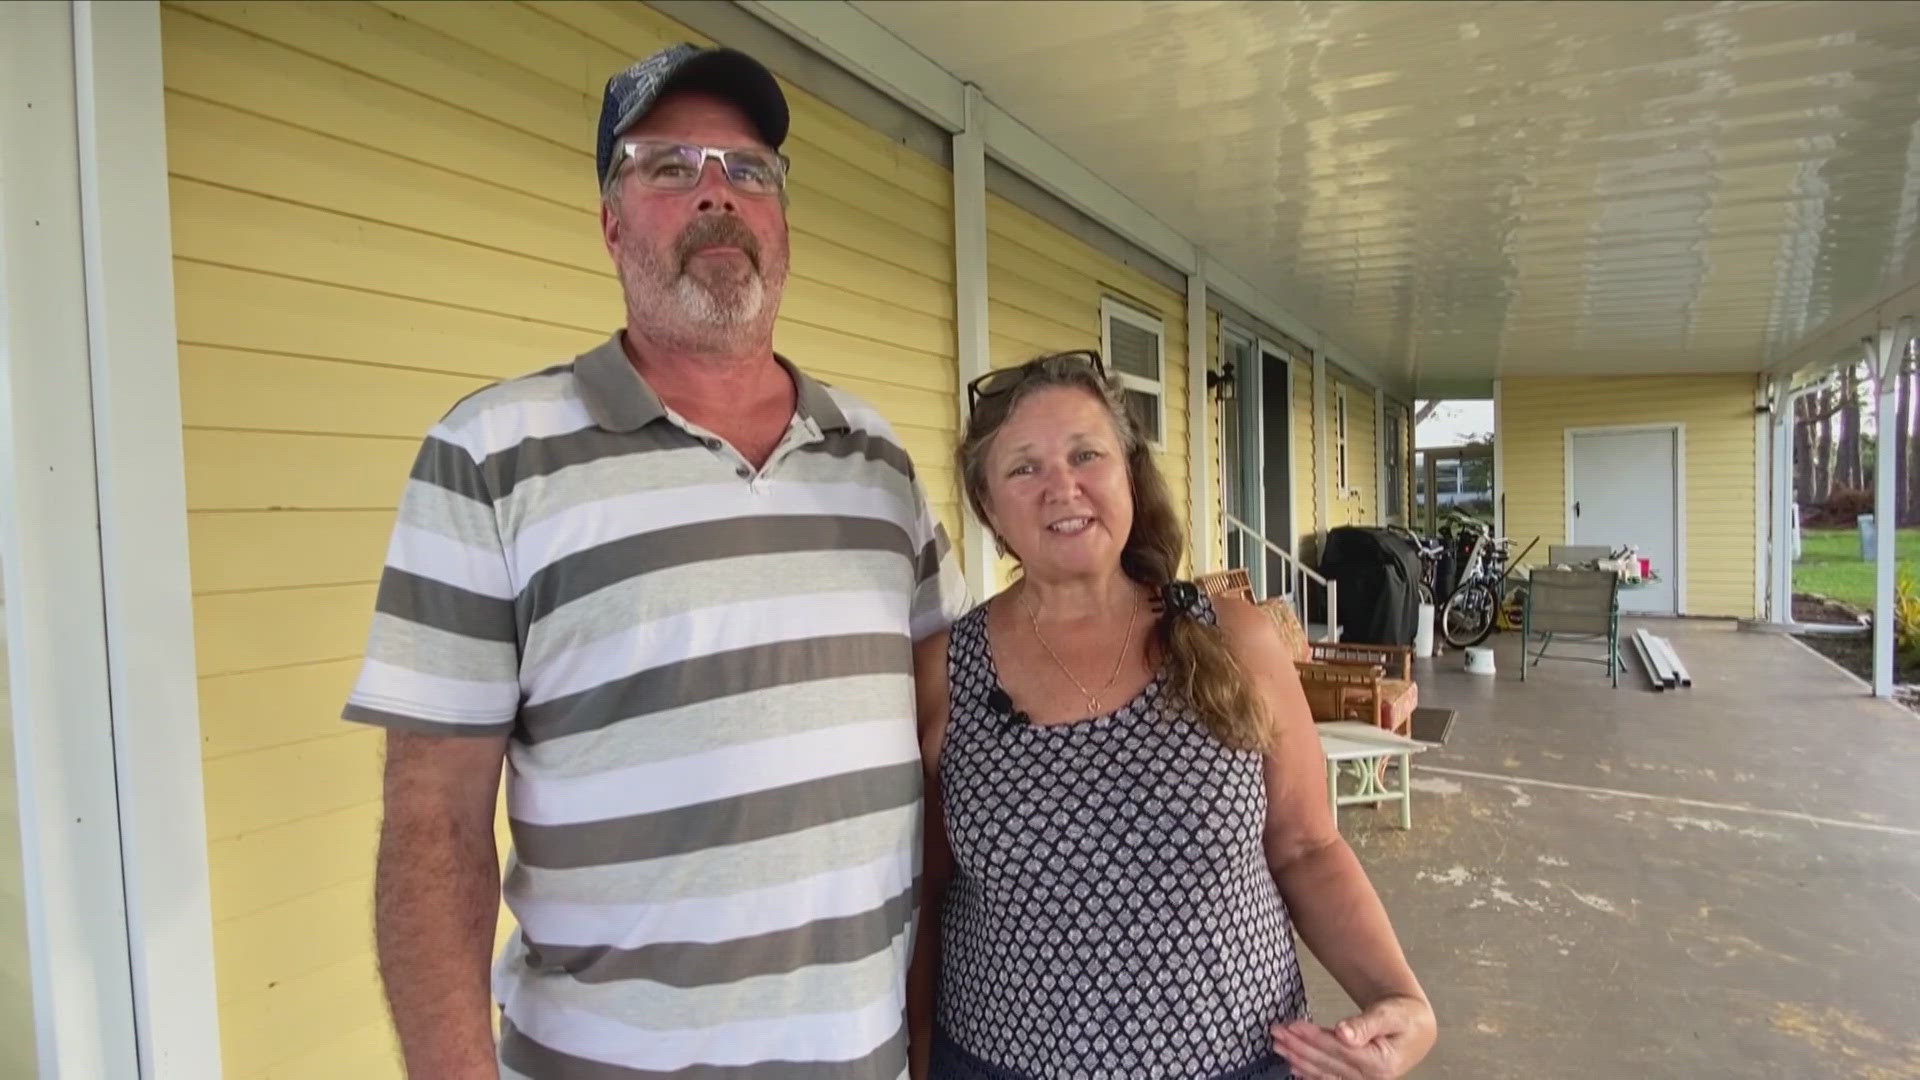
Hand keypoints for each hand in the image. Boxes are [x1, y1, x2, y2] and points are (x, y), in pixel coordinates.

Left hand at [1271, 994, 1434, 1078]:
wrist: (1416, 1028)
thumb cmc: (1404, 1016)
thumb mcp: (1390, 1014)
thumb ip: (1366, 1024)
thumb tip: (1343, 1033)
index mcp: (1381, 1063)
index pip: (1339, 1050)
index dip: (1313, 1038)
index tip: (1292, 1025)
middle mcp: (1371, 1078)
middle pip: (1327, 1062)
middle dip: (1299, 1047)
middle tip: (1276, 1031)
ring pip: (1324, 1072)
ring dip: (1298, 1059)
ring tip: (1278, 1044)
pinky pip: (1330, 1079)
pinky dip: (1310, 1074)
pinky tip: (1293, 1066)